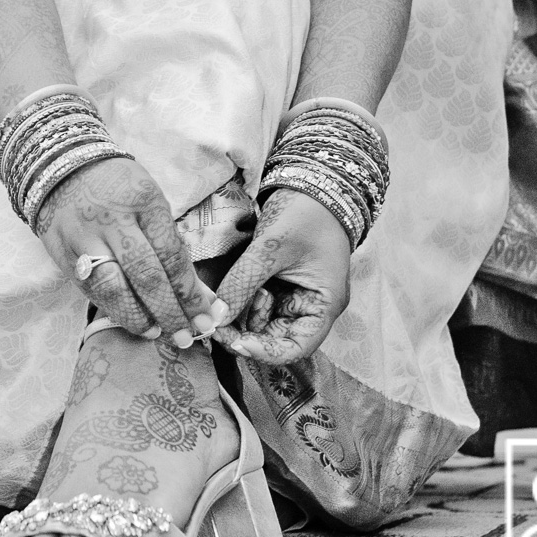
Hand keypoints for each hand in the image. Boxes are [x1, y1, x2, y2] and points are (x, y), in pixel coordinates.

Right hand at [36, 157, 222, 345]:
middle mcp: (111, 221)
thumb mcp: (152, 206)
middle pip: (143, 276)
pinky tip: (131, 320)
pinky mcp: (62, 254)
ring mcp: (82, 239)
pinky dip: (113, 310)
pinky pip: (90, 290)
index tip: (205, 318)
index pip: (171, 256)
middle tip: (185, 336)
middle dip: (168, 312)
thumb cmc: (119, 189)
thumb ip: (174, 250)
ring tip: (156, 333)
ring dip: (137, 318)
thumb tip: (204, 298)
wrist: (62, 169)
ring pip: (111, 289)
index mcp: (143, 201)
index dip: (190, 293)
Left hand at [211, 188, 350, 363]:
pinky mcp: (276, 286)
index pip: (297, 347)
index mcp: (322, 304)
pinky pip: (254, 305)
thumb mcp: (272, 247)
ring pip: (260, 324)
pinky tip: (226, 293)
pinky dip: (238, 303)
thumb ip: (244, 281)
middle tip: (214, 323)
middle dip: (244, 335)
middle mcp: (309, 307)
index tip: (236, 342)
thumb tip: (215, 315)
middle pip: (275, 339)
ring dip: (239, 318)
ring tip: (223, 298)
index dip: (266, 352)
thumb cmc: (304, 213)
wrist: (310, 184)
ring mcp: (292, 297)